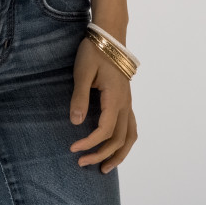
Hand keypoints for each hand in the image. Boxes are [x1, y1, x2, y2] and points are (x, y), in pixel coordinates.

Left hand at [69, 37, 137, 172]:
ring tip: (104, 167)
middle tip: (82, 162)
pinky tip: (115, 147)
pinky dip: (125, 142)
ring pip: (130, 137)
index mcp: (115, 99)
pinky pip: (131, 127)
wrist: (109, 37)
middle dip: (101, 154)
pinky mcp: (126, 100)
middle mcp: (125, 104)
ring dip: (118, 154)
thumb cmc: (94, 52)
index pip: (105, 130)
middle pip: (119, 139)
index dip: (90, 142)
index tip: (74, 148)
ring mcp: (128, 103)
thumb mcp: (82, 72)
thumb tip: (75, 122)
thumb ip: (79, 97)